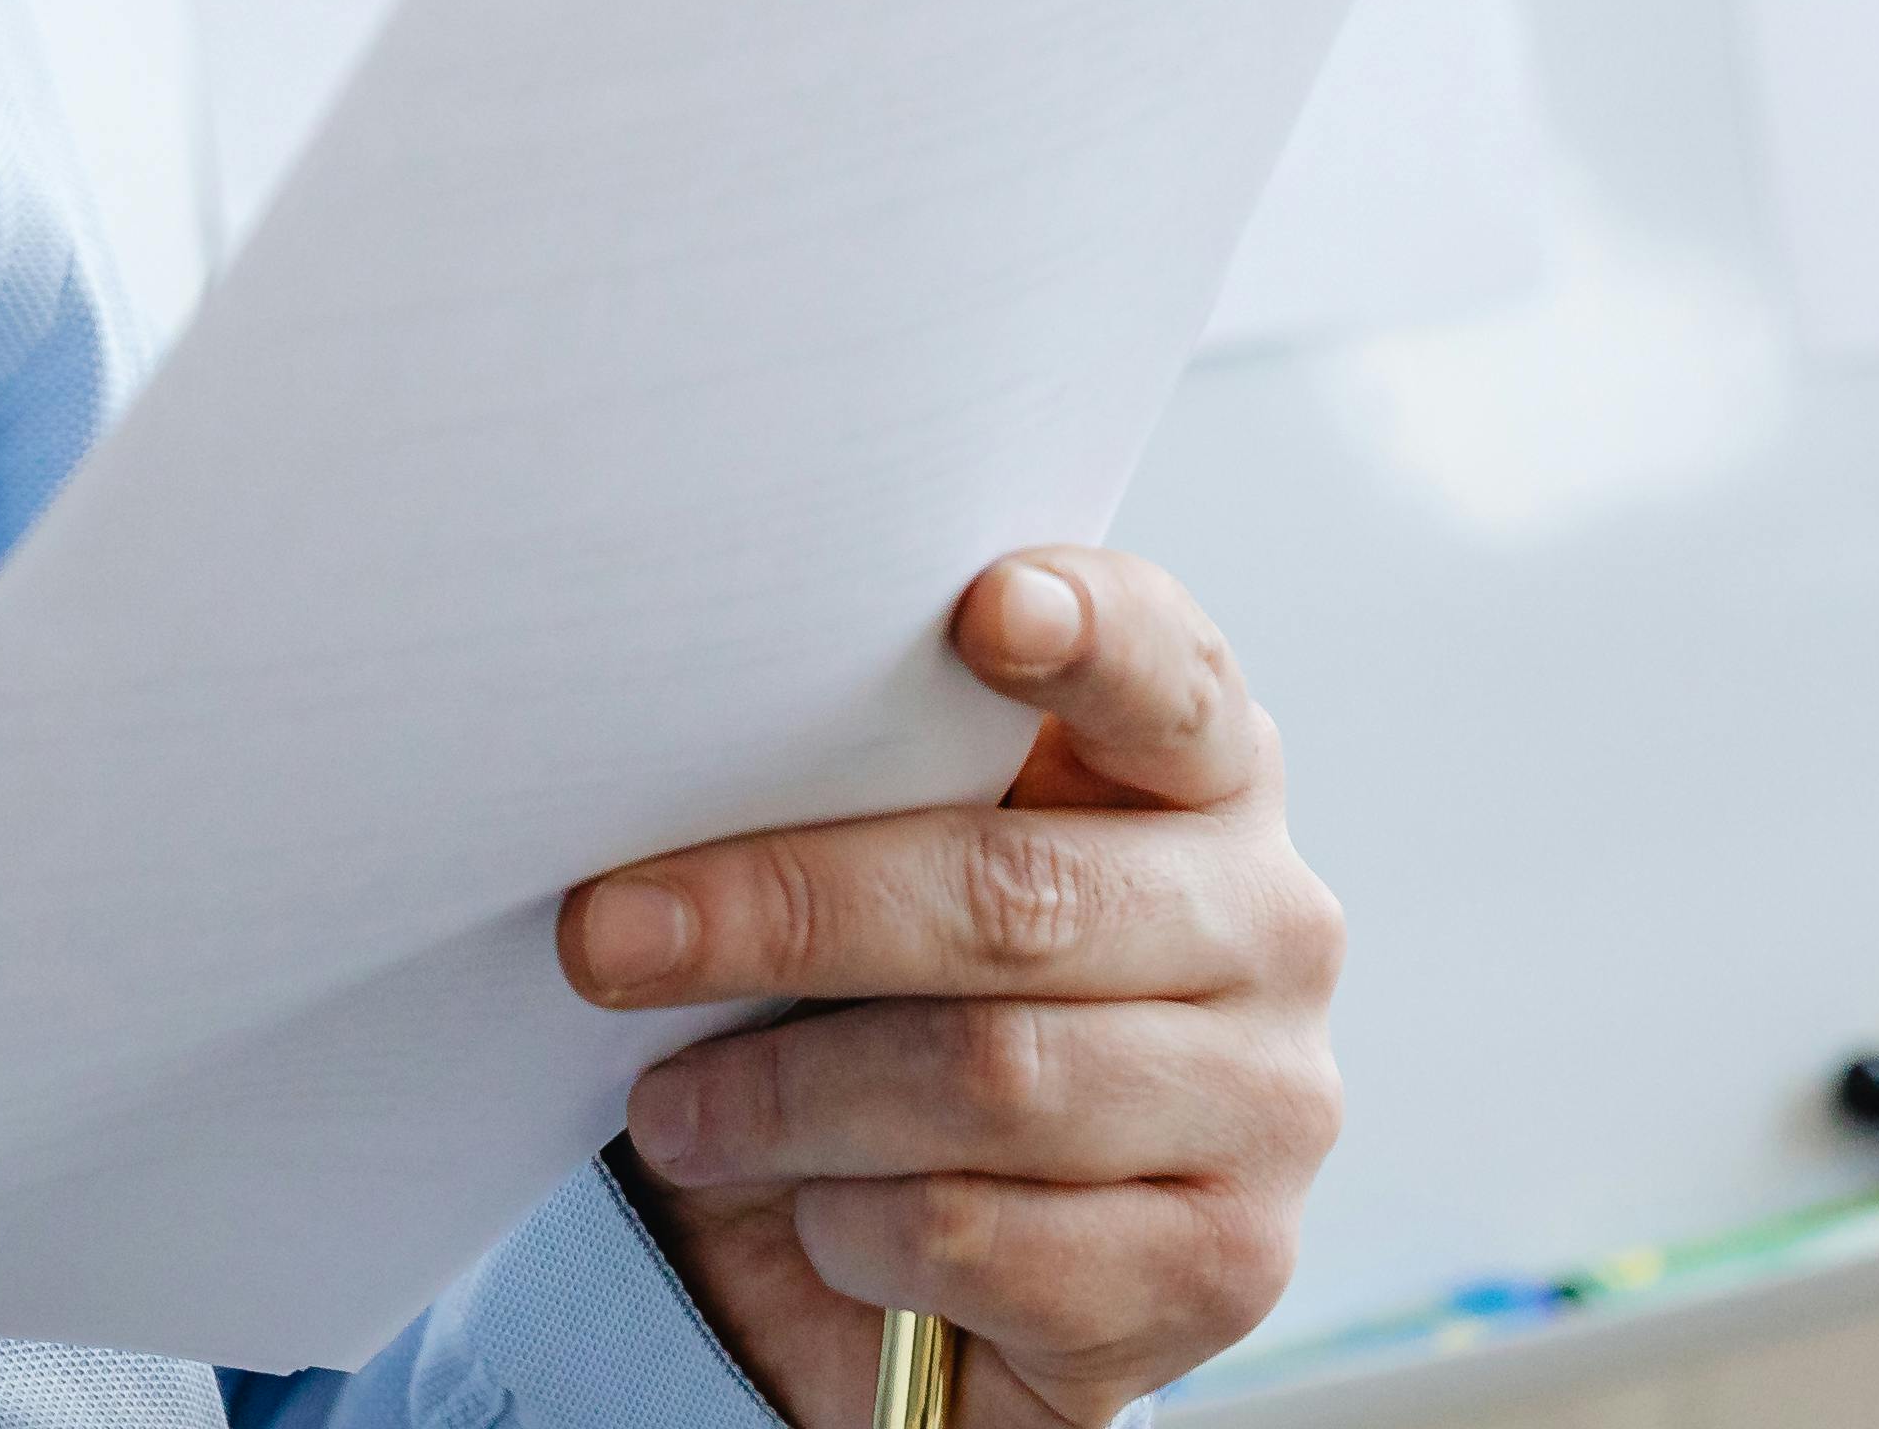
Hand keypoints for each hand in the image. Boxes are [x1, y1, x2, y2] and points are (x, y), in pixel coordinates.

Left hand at [559, 549, 1342, 1428]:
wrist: (958, 1253)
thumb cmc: (903, 999)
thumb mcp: (893, 861)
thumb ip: (860, 784)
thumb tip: (667, 772)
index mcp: (1204, 773)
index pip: (1165, 675)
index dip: (1085, 635)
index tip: (985, 609)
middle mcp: (1269, 924)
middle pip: (1017, 898)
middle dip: (786, 914)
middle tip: (609, 938)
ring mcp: (1266, 1103)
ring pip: (990, 1077)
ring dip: (784, 1098)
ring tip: (672, 1110)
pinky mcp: (1219, 1270)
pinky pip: (987, 1238)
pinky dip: (855, 1230)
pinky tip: (811, 1216)